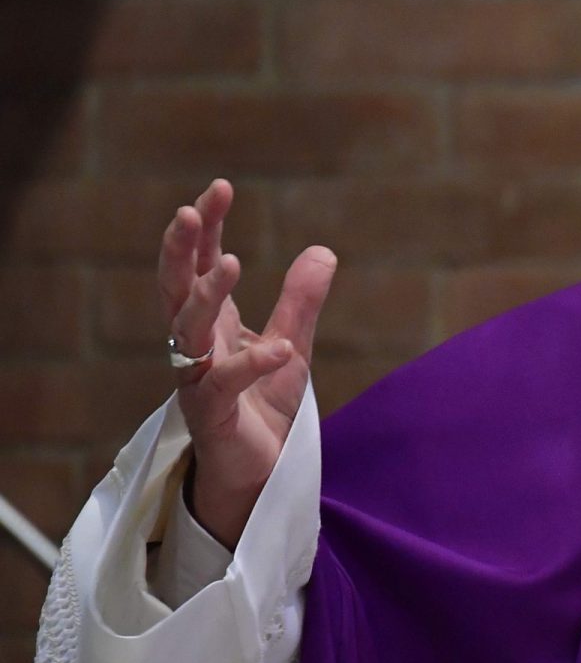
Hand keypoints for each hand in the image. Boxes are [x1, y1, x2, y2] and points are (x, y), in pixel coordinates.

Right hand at [160, 179, 335, 547]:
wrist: (259, 473)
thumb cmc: (264, 408)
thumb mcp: (292, 344)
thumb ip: (301, 301)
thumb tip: (323, 250)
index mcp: (212, 325)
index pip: (200, 266)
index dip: (205, 229)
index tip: (218, 189)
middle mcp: (197, 346)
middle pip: (175, 288)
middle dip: (181, 249)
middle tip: (190, 210)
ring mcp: (198, 380)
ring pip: (188, 331)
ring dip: (207, 295)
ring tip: (232, 264)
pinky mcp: (212, 416)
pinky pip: (223, 386)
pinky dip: (251, 365)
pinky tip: (280, 349)